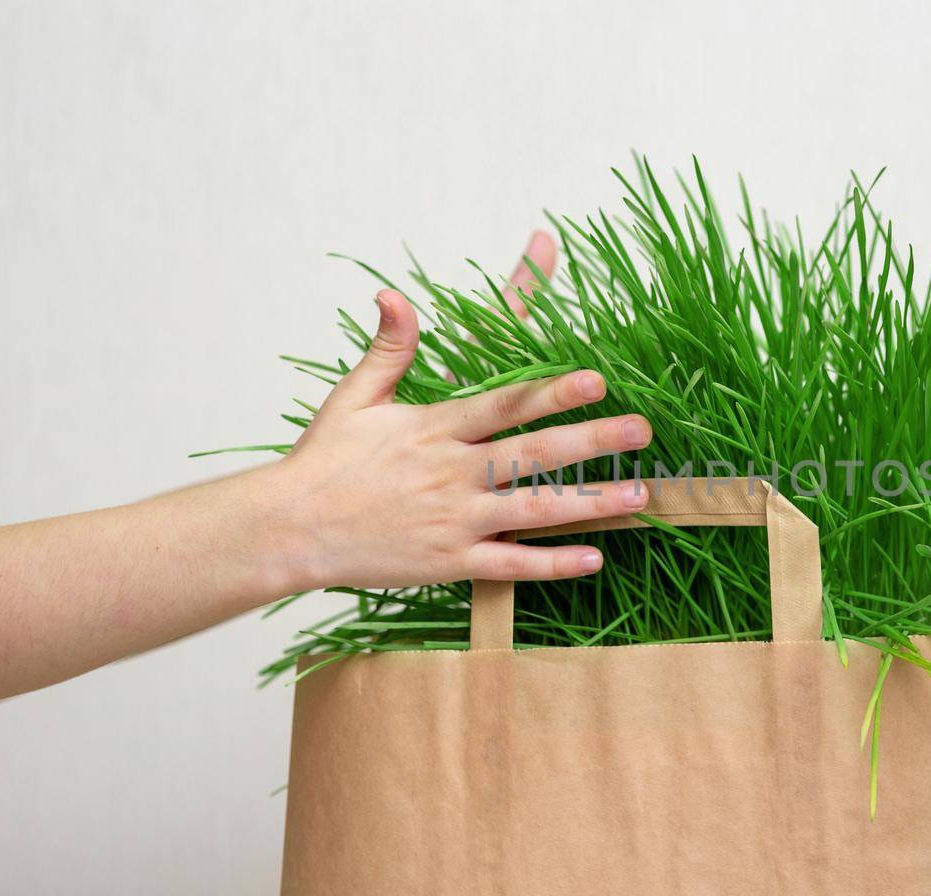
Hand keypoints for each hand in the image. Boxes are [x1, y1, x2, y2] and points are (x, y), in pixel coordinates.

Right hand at [265, 278, 651, 591]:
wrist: (288, 529)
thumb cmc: (324, 462)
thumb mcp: (354, 398)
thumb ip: (389, 348)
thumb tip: (394, 294)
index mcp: (435, 429)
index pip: (505, 405)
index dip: (553, 391)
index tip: (598, 379)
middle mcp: (452, 474)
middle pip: (534, 455)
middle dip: (593, 441)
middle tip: (642, 431)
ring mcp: (455, 521)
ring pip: (535, 511)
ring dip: (592, 503)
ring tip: (641, 493)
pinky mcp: (450, 562)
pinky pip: (511, 566)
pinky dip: (554, 565)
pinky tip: (595, 558)